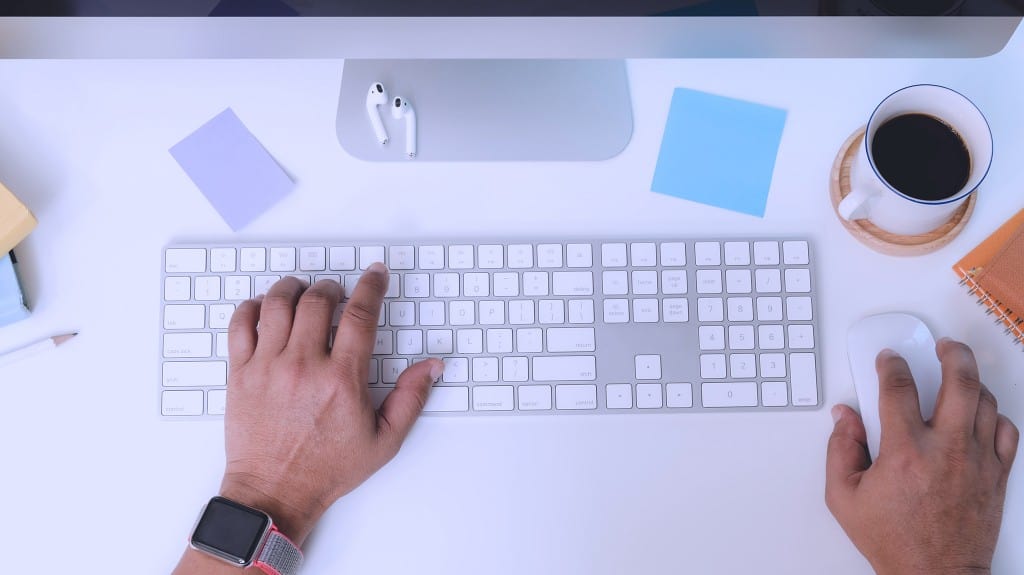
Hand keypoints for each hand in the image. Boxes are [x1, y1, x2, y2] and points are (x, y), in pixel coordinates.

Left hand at [220, 265, 442, 544]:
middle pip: (317, 300)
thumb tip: (431, 368)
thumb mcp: (383, 441)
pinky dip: (253, 307)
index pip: (359, 314)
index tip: (375, 274)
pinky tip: (264, 308)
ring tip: (302, 290)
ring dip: (293, 288)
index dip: (371, 286)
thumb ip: (410, 399)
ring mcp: (268, 367)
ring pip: (277, 303)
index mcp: (341, 379)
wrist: (274, 492)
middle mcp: (303, 366)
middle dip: (332, 287)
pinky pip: (240, 324)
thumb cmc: (326, 469)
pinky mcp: (240, 374)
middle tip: (337, 291)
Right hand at [826, 339, 1018, 574]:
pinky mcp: (997, 475)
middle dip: (951, 353)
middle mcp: (946, 449)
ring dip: (972, 382)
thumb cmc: (892, 539)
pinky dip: (996, 415)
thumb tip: (845, 417)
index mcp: (905, 451)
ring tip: (959, 375)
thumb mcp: (843, 496)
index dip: (891, 365)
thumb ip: (839, 449)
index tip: (888, 360)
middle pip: (960, 381)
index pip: (899, 388)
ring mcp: (977, 461)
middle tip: (943, 346)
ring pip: (986, 402)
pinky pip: (1008, 431)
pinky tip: (981, 414)